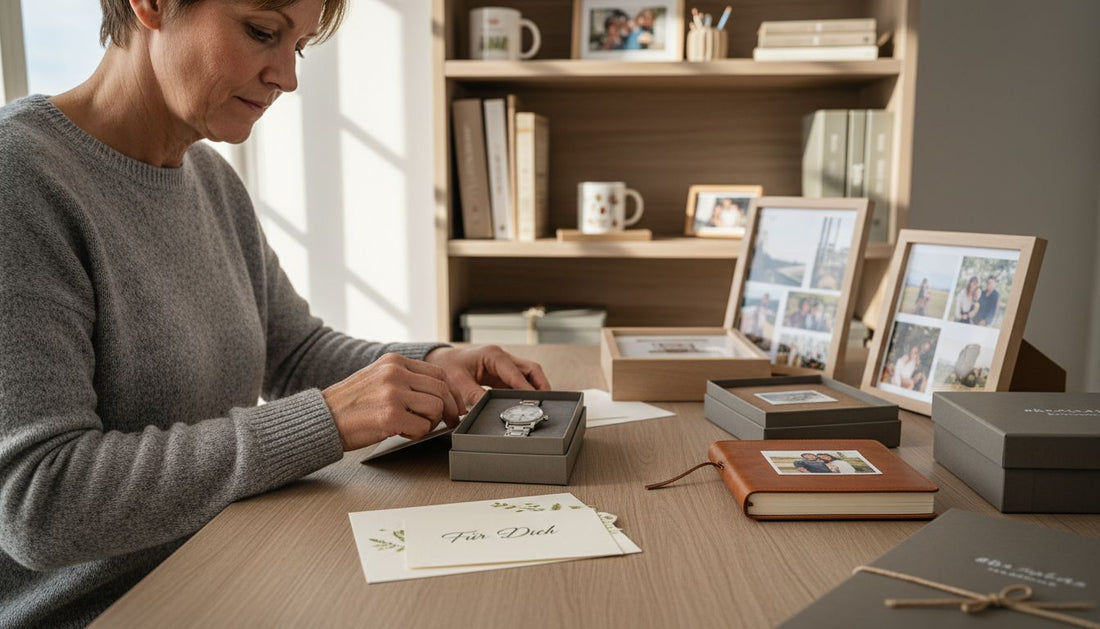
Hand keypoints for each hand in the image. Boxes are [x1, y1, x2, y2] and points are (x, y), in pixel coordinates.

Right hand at [321, 353, 459, 450]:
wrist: (323, 418)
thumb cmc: (350, 403)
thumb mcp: (377, 377)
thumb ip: (405, 378)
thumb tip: (438, 392)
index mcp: (394, 361)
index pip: (438, 373)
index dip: (449, 392)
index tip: (451, 405)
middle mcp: (395, 373)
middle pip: (441, 389)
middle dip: (447, 409)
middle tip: (445, 421)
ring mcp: (393, 393)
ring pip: (436, 407)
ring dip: (431, 422)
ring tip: (415, 426)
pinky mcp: (390, 416)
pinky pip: (422, 427)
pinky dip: (417, 434)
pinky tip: (403, 432)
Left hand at [424, 345, 551, 410]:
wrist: (440, 361)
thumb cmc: (448, 366)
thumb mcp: (458, 382)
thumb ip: (474, 395)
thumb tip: (489, 407)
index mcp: (493, 355)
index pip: (516, 372)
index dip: (526, 387)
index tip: (534, 400)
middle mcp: (502, 357)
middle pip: (530, 370)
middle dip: (541, 385)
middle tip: (546, 402)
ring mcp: (504, 364)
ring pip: (529, 374)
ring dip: (535, 388)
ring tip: (539, 404)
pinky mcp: (502, 373)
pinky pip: (520, 381)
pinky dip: (525, 391)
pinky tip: (525, 403)